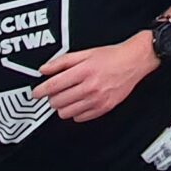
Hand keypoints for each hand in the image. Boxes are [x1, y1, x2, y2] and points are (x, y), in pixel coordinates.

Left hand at [37, 35, 156, 122]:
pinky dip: (75, 112)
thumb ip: (63, 61)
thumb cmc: (111, 56)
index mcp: (84, 71)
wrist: (134, 61)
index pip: (54, 85)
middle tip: (55, 92)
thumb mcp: (86, 53)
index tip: (35, 93)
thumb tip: (44, 69)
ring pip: (66, 112)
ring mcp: (97, 99)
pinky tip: (79, 102)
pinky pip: (79, 118)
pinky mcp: (104, 108)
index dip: (40, 91)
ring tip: (67, 97)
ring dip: (62, 106)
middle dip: (52, 98)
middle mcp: (90, 87)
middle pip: (57, 101)